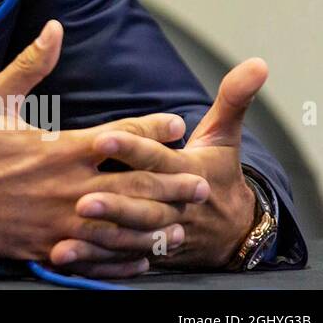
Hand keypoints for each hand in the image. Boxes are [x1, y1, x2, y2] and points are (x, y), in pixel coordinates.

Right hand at [0, 20, 208, 277]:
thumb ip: (29, 66)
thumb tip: (54, 30)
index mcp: (56, 148)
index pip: (121, 137)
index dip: (154, 129)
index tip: (175, 125)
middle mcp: (66, 188)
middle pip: (136, 186)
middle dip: (173, 184)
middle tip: (200, 183)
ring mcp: (59, 222)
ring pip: (124, 227)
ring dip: (157, 224)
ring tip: (181, 223)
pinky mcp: (48, 248)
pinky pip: (97, 257)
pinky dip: (124, 257)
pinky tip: (141, 256)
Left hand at [69, 58, 266, 269]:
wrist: (234, 233)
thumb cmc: (219, 174)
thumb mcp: (226, 136)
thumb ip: (233, 98)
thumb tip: (257, 63)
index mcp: (187, 172)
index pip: (157, 160)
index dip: (132, 150)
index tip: (102, 139)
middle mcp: (173, 205)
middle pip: (141, 202)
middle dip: (113, 200)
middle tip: (81, 196)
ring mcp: (160, 233)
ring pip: (131, 236)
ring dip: (101, 232)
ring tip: (72, 223)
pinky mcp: (148, 254)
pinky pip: (120, 260)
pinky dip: (95, 260)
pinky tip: (64, 255)